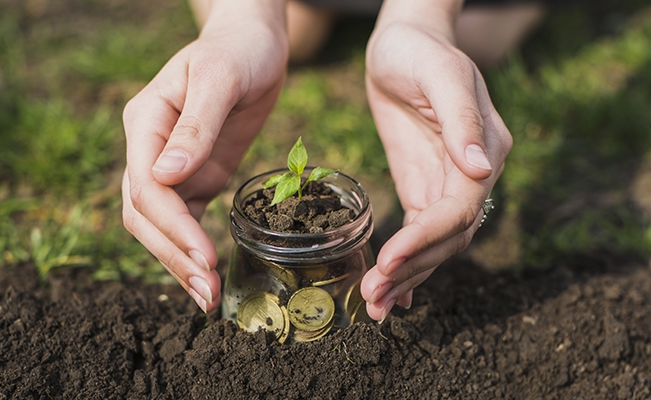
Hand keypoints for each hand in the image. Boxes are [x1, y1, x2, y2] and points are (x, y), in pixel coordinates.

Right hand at [122, 1, 287, 312]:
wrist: (254, 45)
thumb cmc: (236, 50)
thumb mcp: (219, 78)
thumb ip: (195, 126)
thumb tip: (166, 176)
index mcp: (146, 123)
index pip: (146, 187)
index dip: (172, 225)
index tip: (203, 255)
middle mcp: (151, 150)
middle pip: (146, 216)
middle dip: (173, 256)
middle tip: (207, 292)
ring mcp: (173, 167)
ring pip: (162, 225)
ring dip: (181, 262)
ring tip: (209, 296)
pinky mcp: (198, 176)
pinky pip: (186, 219)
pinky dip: (193, 248)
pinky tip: (208, 273)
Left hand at [360, 4, 512, 321]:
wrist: (402, 44)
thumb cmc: (420, 51)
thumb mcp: (440, 74)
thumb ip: (462, 119)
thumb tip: (481, 169)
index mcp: (485, 149)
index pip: (459, 208)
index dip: (425, 238)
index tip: (389, 259)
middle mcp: (472, 174)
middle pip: (448, 236)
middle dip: (412, 268)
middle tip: (374, 296)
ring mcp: (449, 183)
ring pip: (436, 243)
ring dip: (408, 275)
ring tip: (375, 304)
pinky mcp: (424, 186)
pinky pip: (420, 232)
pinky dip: (407, 262)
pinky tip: (391, 290)